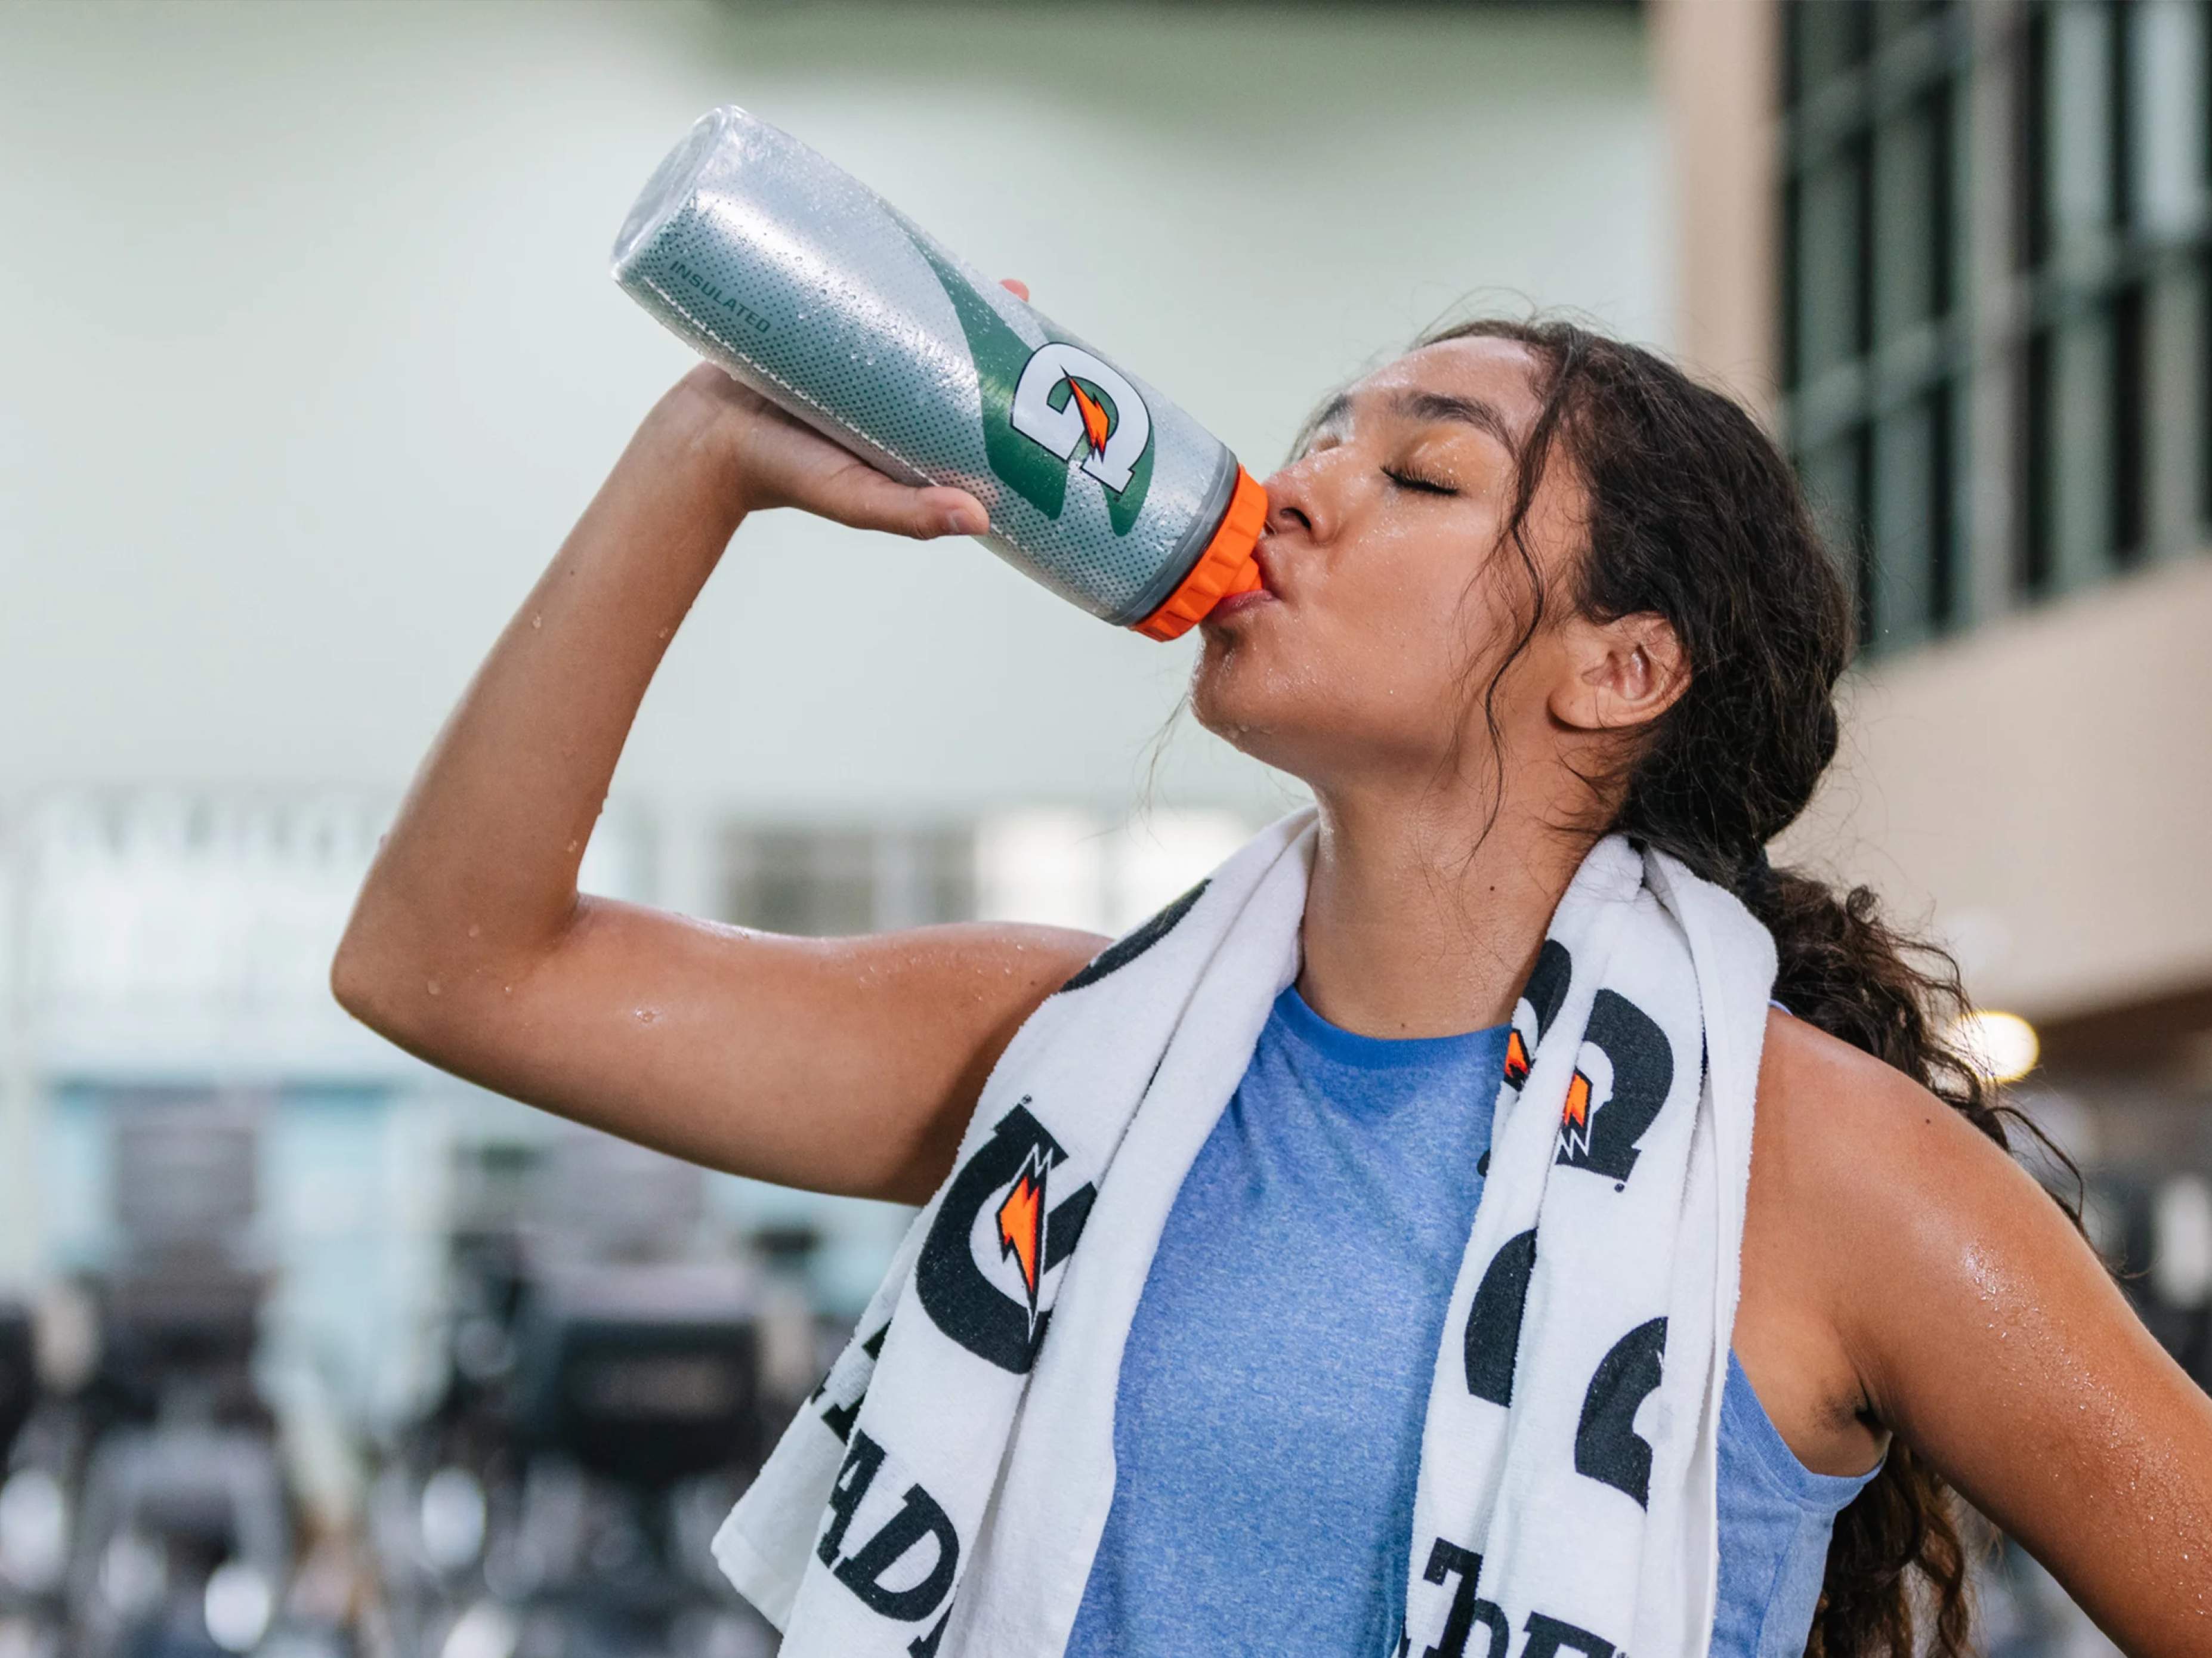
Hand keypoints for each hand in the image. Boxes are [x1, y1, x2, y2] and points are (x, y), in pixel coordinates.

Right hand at [644, 276, 1034, 541]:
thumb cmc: (780, 477)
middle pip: (949, 355)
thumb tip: (983, 519)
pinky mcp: (823, 329)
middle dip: (983, 327)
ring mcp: (858, 362)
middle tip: (1016, 294)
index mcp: (911, 440)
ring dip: (942, 297)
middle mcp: (891, 401)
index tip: (1042, 354)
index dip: (1008, 382)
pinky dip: (889, 277)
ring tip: (974, 270)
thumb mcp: (854, 499)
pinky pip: (865, 297)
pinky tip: (910, 252)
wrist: (700, 437)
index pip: (974, 408)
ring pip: (912, 321)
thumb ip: (909, 514)